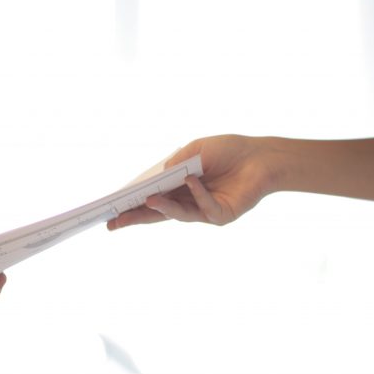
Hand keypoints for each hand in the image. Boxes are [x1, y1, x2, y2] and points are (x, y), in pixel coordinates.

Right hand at [107, 135, 274, 229]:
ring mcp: (204, 211)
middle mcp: (188, 202)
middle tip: (114, 223)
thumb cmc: (229, 150)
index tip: (111, 210)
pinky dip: (197, 193)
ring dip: (162, 206)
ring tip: (148, 199)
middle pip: (158, 213)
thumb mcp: (196, 150)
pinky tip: (191, 180)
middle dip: (135, 217)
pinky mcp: (221, 215)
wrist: (261, 156)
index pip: (151, 199)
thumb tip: (157, 177)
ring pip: (178, 214)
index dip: (132, 205)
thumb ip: (176, 163)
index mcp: (178, 187)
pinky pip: (204, 207)